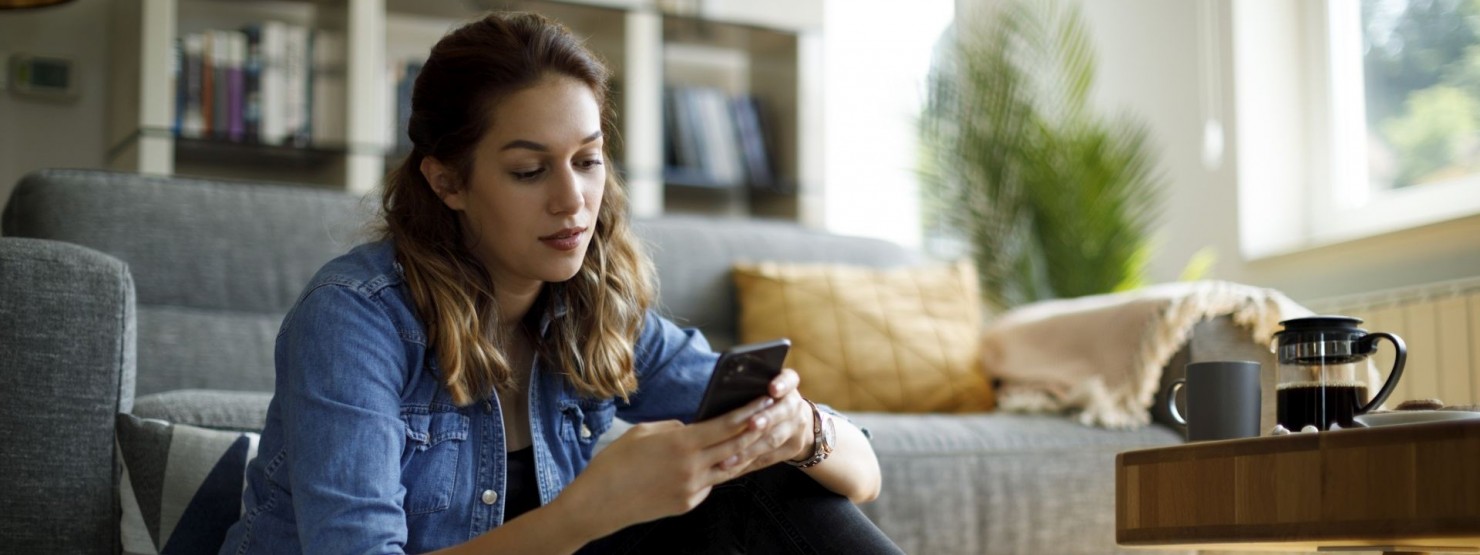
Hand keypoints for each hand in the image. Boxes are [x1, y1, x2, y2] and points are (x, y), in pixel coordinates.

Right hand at [549, 395, 775, 538]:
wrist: (598, 504)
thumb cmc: (614, 464)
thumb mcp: (643, 432)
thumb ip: (674, 428)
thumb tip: (694, 428)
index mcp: (681, 444)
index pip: (726, 425)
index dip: (749, 412)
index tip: (764, 401)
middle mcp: (692, 467)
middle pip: (735, 445)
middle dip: (756, 429)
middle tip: (771, 416)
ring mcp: (692, 489)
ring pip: (728, 467)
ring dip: (743, 452)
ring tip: (756, 438)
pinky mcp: (688, 503)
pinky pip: (710, 483)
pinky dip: (716, 470)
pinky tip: (721, 461)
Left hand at [733, 368, 813, 474]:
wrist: (798, 421)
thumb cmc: (768, 398)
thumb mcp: (766, 385)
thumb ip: (752, 385)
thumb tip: (719, 385)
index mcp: (789, 384)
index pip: (789, 380)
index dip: (782, 384)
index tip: (773, 389)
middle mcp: (796, 405)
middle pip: (783, 411)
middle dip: (766, 419)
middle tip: (751, 424)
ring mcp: (797, 428)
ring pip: (773, 439)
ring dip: (750, 449)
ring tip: (729, 458)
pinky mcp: (792, 448)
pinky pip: (768, 458)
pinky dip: (748, 463)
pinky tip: (731, 468)